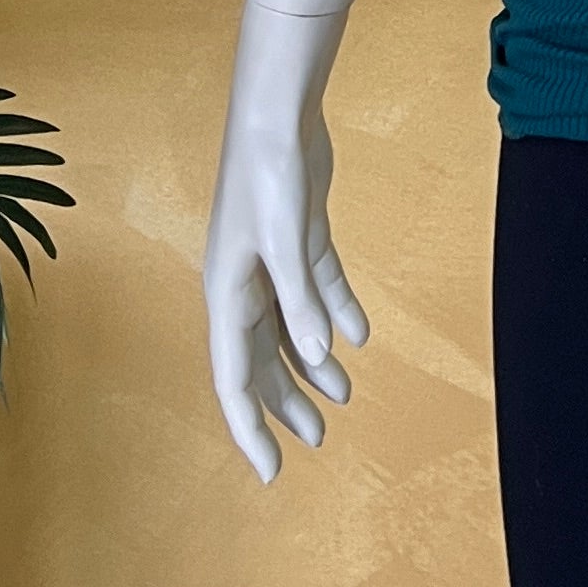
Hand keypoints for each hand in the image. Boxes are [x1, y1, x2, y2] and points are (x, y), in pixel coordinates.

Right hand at [203, 0, 372, 484]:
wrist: (278, 114)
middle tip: (318, 441)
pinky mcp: (301, 239)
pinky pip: (319, 291)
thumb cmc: (268, 176)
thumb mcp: (285, 243)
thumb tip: (318, 358)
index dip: (249, 428)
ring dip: (314, 365)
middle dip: (286, 402)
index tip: (270, 473)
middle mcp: (244, 284)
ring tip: (344, 397)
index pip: (234, 377)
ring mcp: (272, 262)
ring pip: (291, 330)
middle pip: (262, 359)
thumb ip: (302, 301)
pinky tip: (360, 339)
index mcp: (227, 294)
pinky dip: (338, 314)